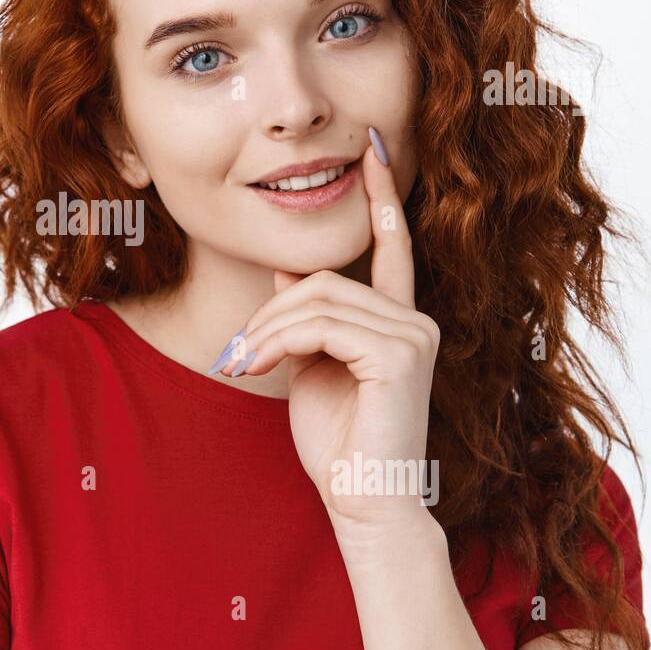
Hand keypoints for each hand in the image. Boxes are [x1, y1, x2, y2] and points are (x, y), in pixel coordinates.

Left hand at [215, 133, 438, 529]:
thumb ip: (307, 316)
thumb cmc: (337, 440)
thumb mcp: (311, 365)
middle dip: (269, 313)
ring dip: (267, 331)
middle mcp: (414, 320)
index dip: (381, 197)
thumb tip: (286, 271)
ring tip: (243, 365)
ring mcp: (413, 334)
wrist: (360, 499)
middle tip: (236, 355)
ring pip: (316, 298)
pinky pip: (321, 323)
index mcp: (397, 320)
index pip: (390, 246)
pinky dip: (278, 341)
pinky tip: (258, 369)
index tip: (372, 150)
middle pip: (323, 279)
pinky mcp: (401, 353)